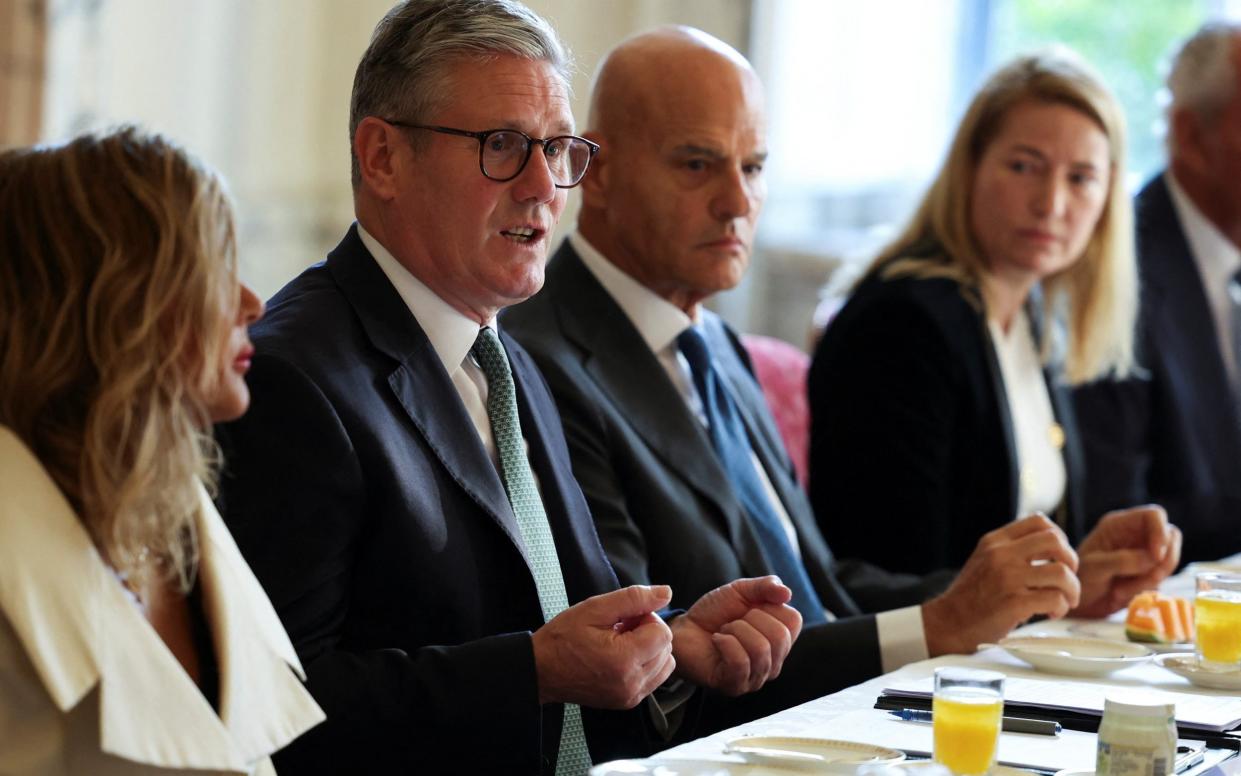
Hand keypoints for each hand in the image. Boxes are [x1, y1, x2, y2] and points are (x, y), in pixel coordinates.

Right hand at [532, 585, 675, 708]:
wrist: (541, 670)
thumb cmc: (563, 638)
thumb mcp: (595, 608)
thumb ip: (634, 598)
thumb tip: (666, 593)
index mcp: (624, 659)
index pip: (663, 633)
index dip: (646, 618)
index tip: (624, 618)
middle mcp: (631, 682)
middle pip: (666, 649)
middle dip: (649, 633)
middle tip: (621, 628)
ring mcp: (630, 696)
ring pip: (665, 665)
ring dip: (650, 650)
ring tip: (622, 643)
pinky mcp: (627, 702)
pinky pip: (654, 679)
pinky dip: (645, 665)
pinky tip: (622, 656)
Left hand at [669, 576, 802, 696]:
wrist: (684, 628)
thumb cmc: (715, 612)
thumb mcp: (741, 591)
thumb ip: (766, 586)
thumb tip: (787, 593)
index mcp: (780, 638)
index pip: (794, 620)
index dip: (768, 606)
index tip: (750, 609)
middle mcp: (774, 661)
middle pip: (780, 636)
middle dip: (750, 619)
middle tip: (734, 622)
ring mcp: (756, 677)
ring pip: (760, 649)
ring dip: (735, 631)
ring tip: (724, 632)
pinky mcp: (735, 685)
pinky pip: (740, 662)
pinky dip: (724, 643)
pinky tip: (717, 641)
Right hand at [923, 514, 1080, 655]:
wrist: (949, 622)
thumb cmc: (972, 596)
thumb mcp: (985, 560)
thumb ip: (1011, 550)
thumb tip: (1051, 546)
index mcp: (995, 542)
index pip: (1039, 521)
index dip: (1059, 537)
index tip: (1058, 556)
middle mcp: (1001, 555)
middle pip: (1055, 541)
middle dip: (1071, 561)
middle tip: (1067, 578)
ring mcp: (1008, 578)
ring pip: (1061, 573)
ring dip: (1072, 589)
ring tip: (1064, 601)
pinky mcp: (1014, 603)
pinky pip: (1055, 599)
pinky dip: (1060, 608)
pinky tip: (1050, 613)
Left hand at [1071, 505, 1180, 617]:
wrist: (1075, 604)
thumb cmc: (1079, 579)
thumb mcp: (1095, 567)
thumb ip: (1122, 560)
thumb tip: (1153, 558)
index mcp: (1119, 525)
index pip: (1154, 515)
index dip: (1161, 533)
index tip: (1156, 555)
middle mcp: (1135, 536)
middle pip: (1171, 537)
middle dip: (1162, 561)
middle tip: (1144, 579)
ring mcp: (1143, 554)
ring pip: (1168, 561)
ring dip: (1151, 579)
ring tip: (1121, 590)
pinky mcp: (1148, 573)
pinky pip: (1162, 579)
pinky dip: (1146, 590)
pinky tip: (1122, 594)